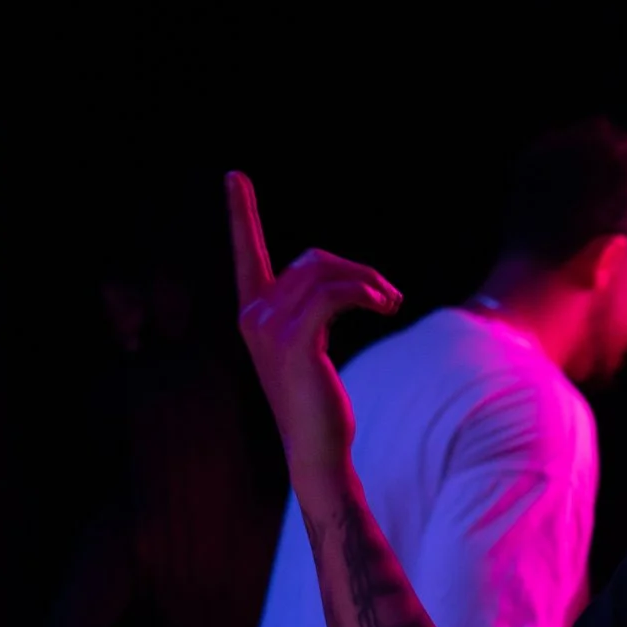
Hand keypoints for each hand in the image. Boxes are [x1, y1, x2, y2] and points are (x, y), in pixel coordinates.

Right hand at [226, 171, 402, 476]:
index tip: (234, 176)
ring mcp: (270, 329)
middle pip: (310, 260)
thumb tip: (336, 280)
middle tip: (388, 296)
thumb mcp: (309, 348)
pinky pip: (334, 294)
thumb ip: (310, 311)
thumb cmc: (318, 404)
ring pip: (325, 274)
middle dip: (356, 270)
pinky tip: (385, 305)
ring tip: (391, 302)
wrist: (317, 450)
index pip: (246, 253)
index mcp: (252, 313)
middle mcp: (253, 315)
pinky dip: (365, 292)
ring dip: (368, 282)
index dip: (240, 214)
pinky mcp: (296, 342)